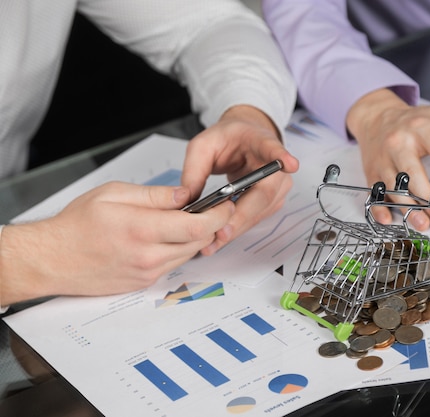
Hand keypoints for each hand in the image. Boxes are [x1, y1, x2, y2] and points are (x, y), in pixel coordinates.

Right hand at [0, 182, 234, 304]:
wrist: (51, 259)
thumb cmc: (76, 226)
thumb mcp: (114, 194)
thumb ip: (155, 195)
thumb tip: (185, 194)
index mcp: (142, 229)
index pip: (198, 226)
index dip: (219, 214)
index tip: (224, 203)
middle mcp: (148, 256)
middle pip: (200, 241)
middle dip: (211, 224)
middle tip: (211, 208)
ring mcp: (147, 273)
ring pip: (190, 254)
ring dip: (195, 237)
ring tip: (185, 219)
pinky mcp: (144, 282)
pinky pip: (173, 264)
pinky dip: (178, 249)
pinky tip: (167, 236)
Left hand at [181, 105, 298, 254]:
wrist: (243, 140)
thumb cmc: (228, 139)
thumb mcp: (204, 145)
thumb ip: (194, 169)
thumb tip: (187, 199)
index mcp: (262, 143)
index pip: (275, 150)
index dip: (282, 158)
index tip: (290, 164)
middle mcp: (276, 168)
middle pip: (264, 194)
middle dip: (242, 215)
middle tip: (221, 232)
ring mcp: (278, 187)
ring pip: (259, 212)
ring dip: (237, 227)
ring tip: (212, 242)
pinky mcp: (271, 202)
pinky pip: (254, 218)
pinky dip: (236, 228)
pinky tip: (217, 237)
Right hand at [346, 89, 429, 230]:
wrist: (377, 118)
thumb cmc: (417, 121)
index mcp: (421, 128)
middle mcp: (399, 144)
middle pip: (413, 174)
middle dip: (429, 199)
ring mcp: (383, 160)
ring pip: (394, 187)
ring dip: (408, 209)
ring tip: (424, 223)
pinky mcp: (372, 173)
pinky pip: (373, 192)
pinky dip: (378, 207)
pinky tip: (387, 219)